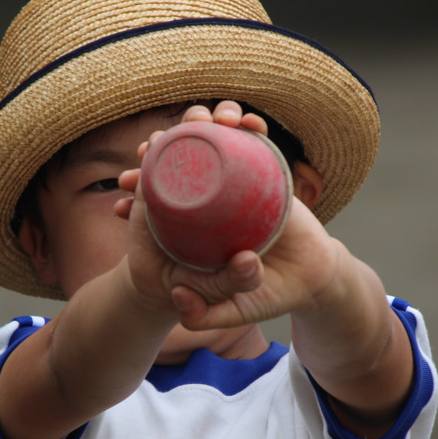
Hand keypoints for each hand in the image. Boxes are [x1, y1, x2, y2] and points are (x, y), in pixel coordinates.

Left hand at [115, 101, 343, 328]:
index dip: (138, 186)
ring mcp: (239, 183)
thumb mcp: (230, 310)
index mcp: (194, 227)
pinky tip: (244, 123)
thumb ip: (202, 315)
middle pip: (179, 160)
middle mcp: (212, 199)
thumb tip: (176, 294)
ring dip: (200, 123)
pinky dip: (249, 126)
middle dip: (160, 147)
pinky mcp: (268, 174)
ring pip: (213, 141)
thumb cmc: (267, 293)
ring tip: (200, 123)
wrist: (311, 281)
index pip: (157, 197)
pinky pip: (255, 141)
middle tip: (151, 146)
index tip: (126, 183)